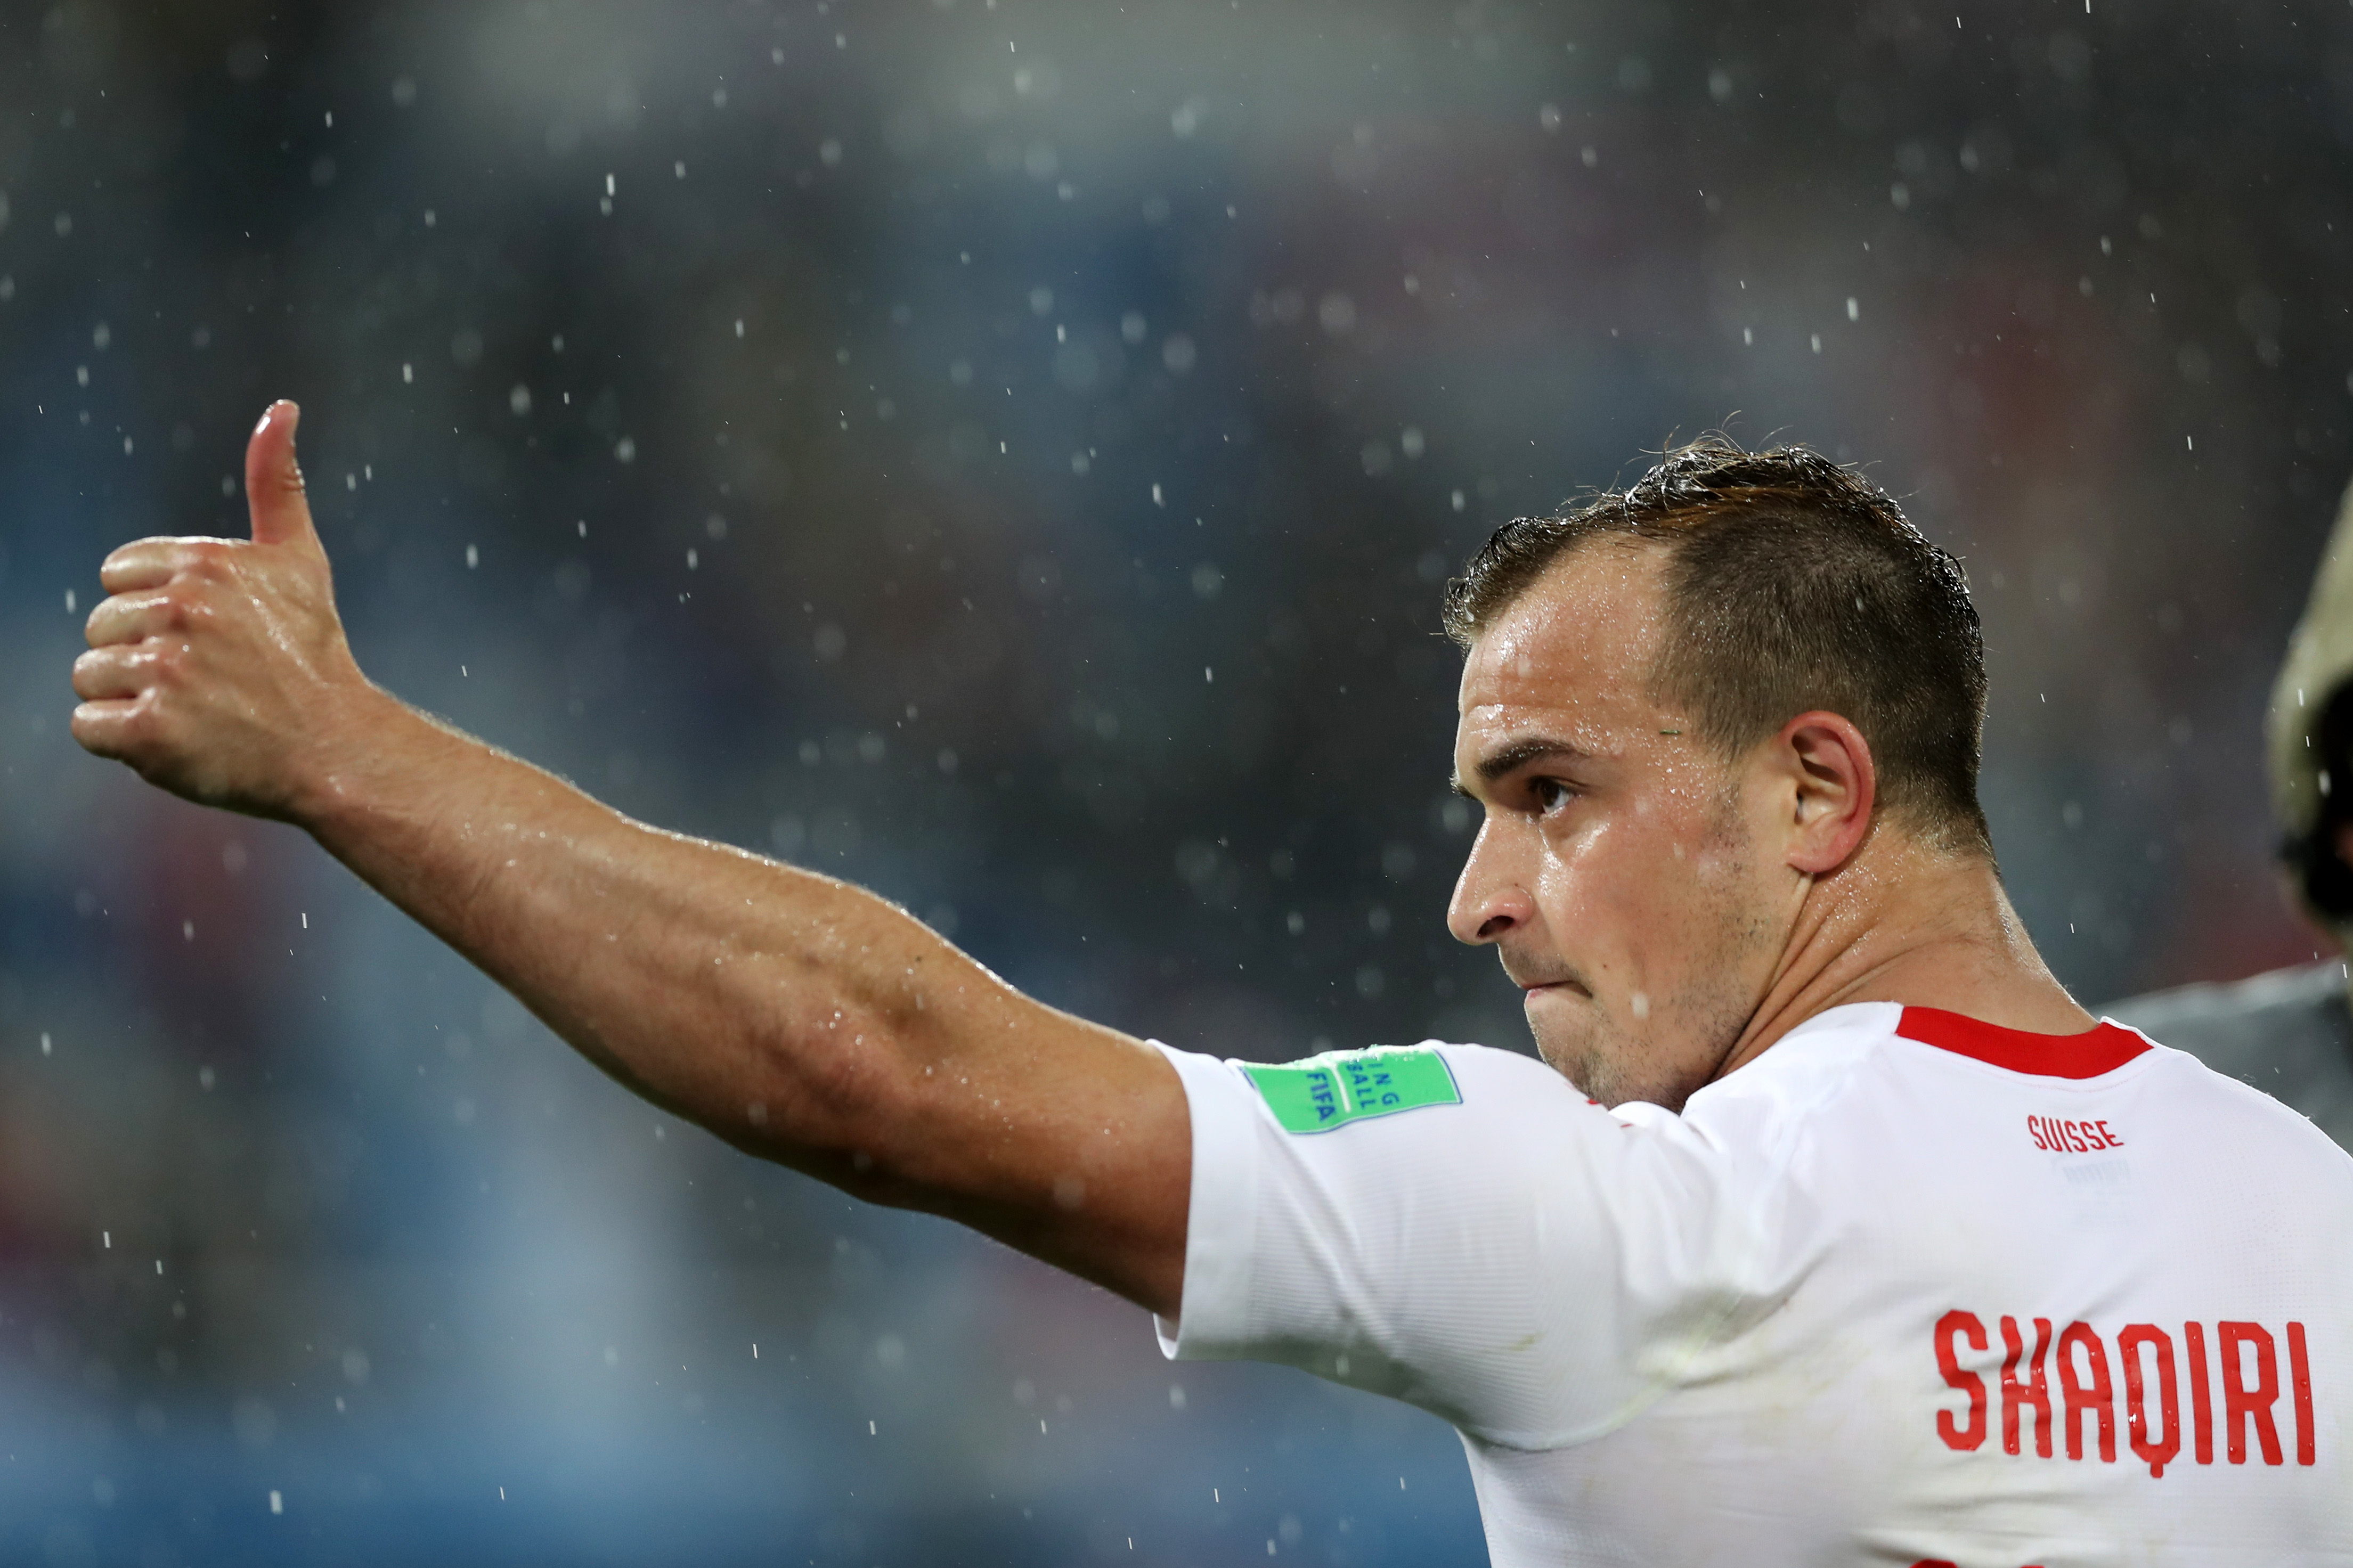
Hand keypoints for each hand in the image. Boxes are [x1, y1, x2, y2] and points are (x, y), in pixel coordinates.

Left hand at [71, 401, 380, 819]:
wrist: (337, 747)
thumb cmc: (314, 655)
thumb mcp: (301, 560)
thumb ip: (277, 483)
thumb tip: (281, 407)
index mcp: (202, 564)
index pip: (117, 577)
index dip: (154, 609)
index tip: (205, 636)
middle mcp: (178, 611)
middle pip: (99, 627)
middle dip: (139, 655)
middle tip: (205, 679)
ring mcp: (162, 671)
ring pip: (89, 677)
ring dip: (129, 698)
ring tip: (192, 710)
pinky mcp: (149, 730)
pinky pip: (88, 727)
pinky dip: (122, 741)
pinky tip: (173, 738)